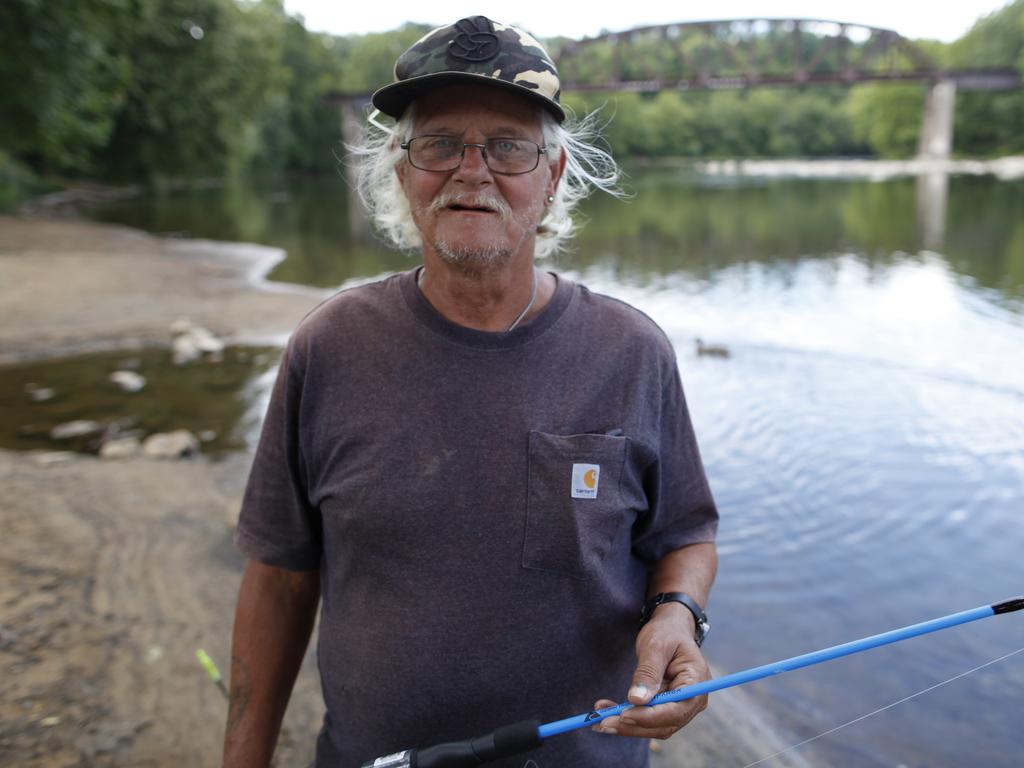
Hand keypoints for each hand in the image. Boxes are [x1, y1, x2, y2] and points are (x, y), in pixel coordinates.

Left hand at [591, 602, 709, 739]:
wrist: (670, 629)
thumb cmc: (666, 633)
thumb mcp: (655, 646)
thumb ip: (647, 672)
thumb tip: (636, 700)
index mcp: (697, 682)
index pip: (676, 710)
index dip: (650, 716)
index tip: (624, 715)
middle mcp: (693, 700)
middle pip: (665, 724)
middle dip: (634, 725)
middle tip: (604, 722)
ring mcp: (681, 706)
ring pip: (655, 727)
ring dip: (628, 725)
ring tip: (600, 719)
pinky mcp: (667, 708)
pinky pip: (648, 718)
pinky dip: (628, 717)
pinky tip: (607, 711)